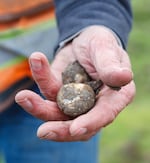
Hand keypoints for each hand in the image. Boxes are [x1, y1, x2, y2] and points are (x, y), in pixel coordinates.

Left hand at [15, 26, 135, 140]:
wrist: (85, 38)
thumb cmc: (101, 43)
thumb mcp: (106, 49)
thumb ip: (111, 65)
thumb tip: (123, 77)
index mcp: (113, 96)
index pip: (105, 114)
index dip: (91, 123)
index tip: (75, 129)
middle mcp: (93, 103)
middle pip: (77, 122)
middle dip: (60, 129)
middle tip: (43, 132)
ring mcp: (74, 99)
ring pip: (57, 111)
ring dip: (39, 107)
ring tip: (23, 97)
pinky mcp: (59, 90)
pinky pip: (48, 89)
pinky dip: (40, 77)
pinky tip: (36, 60)